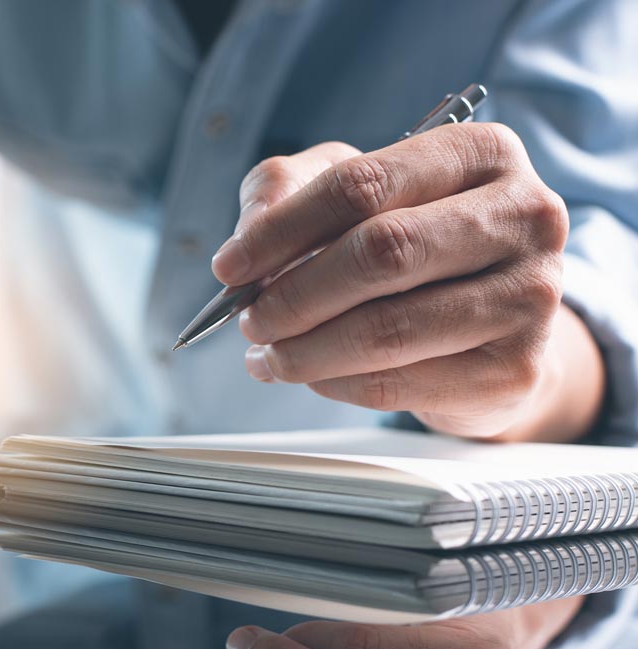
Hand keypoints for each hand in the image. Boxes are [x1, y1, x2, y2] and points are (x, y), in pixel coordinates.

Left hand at [218, 127, 602, 441]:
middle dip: (294, 295)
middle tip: (249, 320)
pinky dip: (335, 384)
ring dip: (305, 349)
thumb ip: (288, 190)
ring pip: (386, 329)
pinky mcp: (516, 368)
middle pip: (381, 254)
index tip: (229, 267)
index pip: (363, 185)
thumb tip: (247, 239)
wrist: (493, 323)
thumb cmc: (415, 244)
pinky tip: (314, 375)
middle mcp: (524, 216)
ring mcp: (530, 296)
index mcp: (482, 153)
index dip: (282, 230)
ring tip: (268, 355)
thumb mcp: (351, 193)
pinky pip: (398, 383)